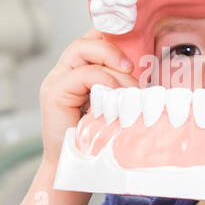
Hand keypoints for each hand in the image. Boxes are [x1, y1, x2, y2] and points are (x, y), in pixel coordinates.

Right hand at [39, 27, 138, 165]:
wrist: (78, 169)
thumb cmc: (98, 141)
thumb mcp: (115, 106)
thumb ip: (123, 88)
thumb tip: (150, 76)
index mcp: (77, 73)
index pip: (93, 40)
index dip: (113, 35)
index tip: (138, 39)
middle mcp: (64, 73)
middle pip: (86, 39)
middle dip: (114, 46)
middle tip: (134, 65)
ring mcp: (56, 81)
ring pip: (82, 49)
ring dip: (111, 60)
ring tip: (129, 82)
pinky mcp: (54, 94)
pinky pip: (81, 74)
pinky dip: (102, 79)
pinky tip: (115, 93)